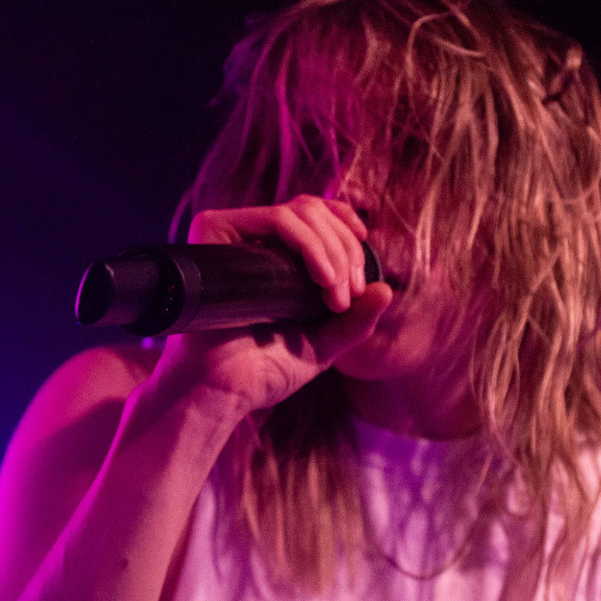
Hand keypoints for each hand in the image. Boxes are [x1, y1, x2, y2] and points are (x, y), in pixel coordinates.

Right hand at [144, 196, 392, 417]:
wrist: (219, 390)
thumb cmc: (260, 372)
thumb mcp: (322, 345)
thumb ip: (354, 321)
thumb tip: (385, 289)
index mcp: (271, 256)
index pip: (311, 211)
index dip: (342, 218)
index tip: (363, 242)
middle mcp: (250, 239)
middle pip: (312, 210)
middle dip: (344, 249)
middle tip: (347, 296)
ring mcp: (232, 235)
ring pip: (299, 212)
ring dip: (332, 249)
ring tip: (335, 294)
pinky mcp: (215, 232)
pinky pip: (277, 219)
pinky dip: (309, 243)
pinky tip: (322, 278)